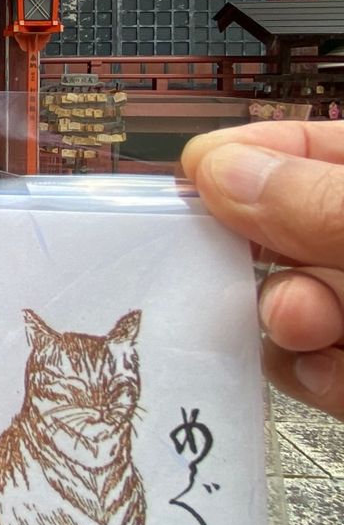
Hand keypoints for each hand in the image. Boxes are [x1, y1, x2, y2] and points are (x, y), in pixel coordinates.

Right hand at [182, 120, 343, 420]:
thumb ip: (323, 203)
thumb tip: (225, 173)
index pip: (313, 149)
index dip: (255, 153)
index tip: (197, 171)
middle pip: (287, 233)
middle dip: (260, 254)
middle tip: (242, 261)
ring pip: (295, 309)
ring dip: (287, 322)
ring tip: (306, 326)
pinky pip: (316, 371)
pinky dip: (314, 376)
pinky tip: (327, 373)